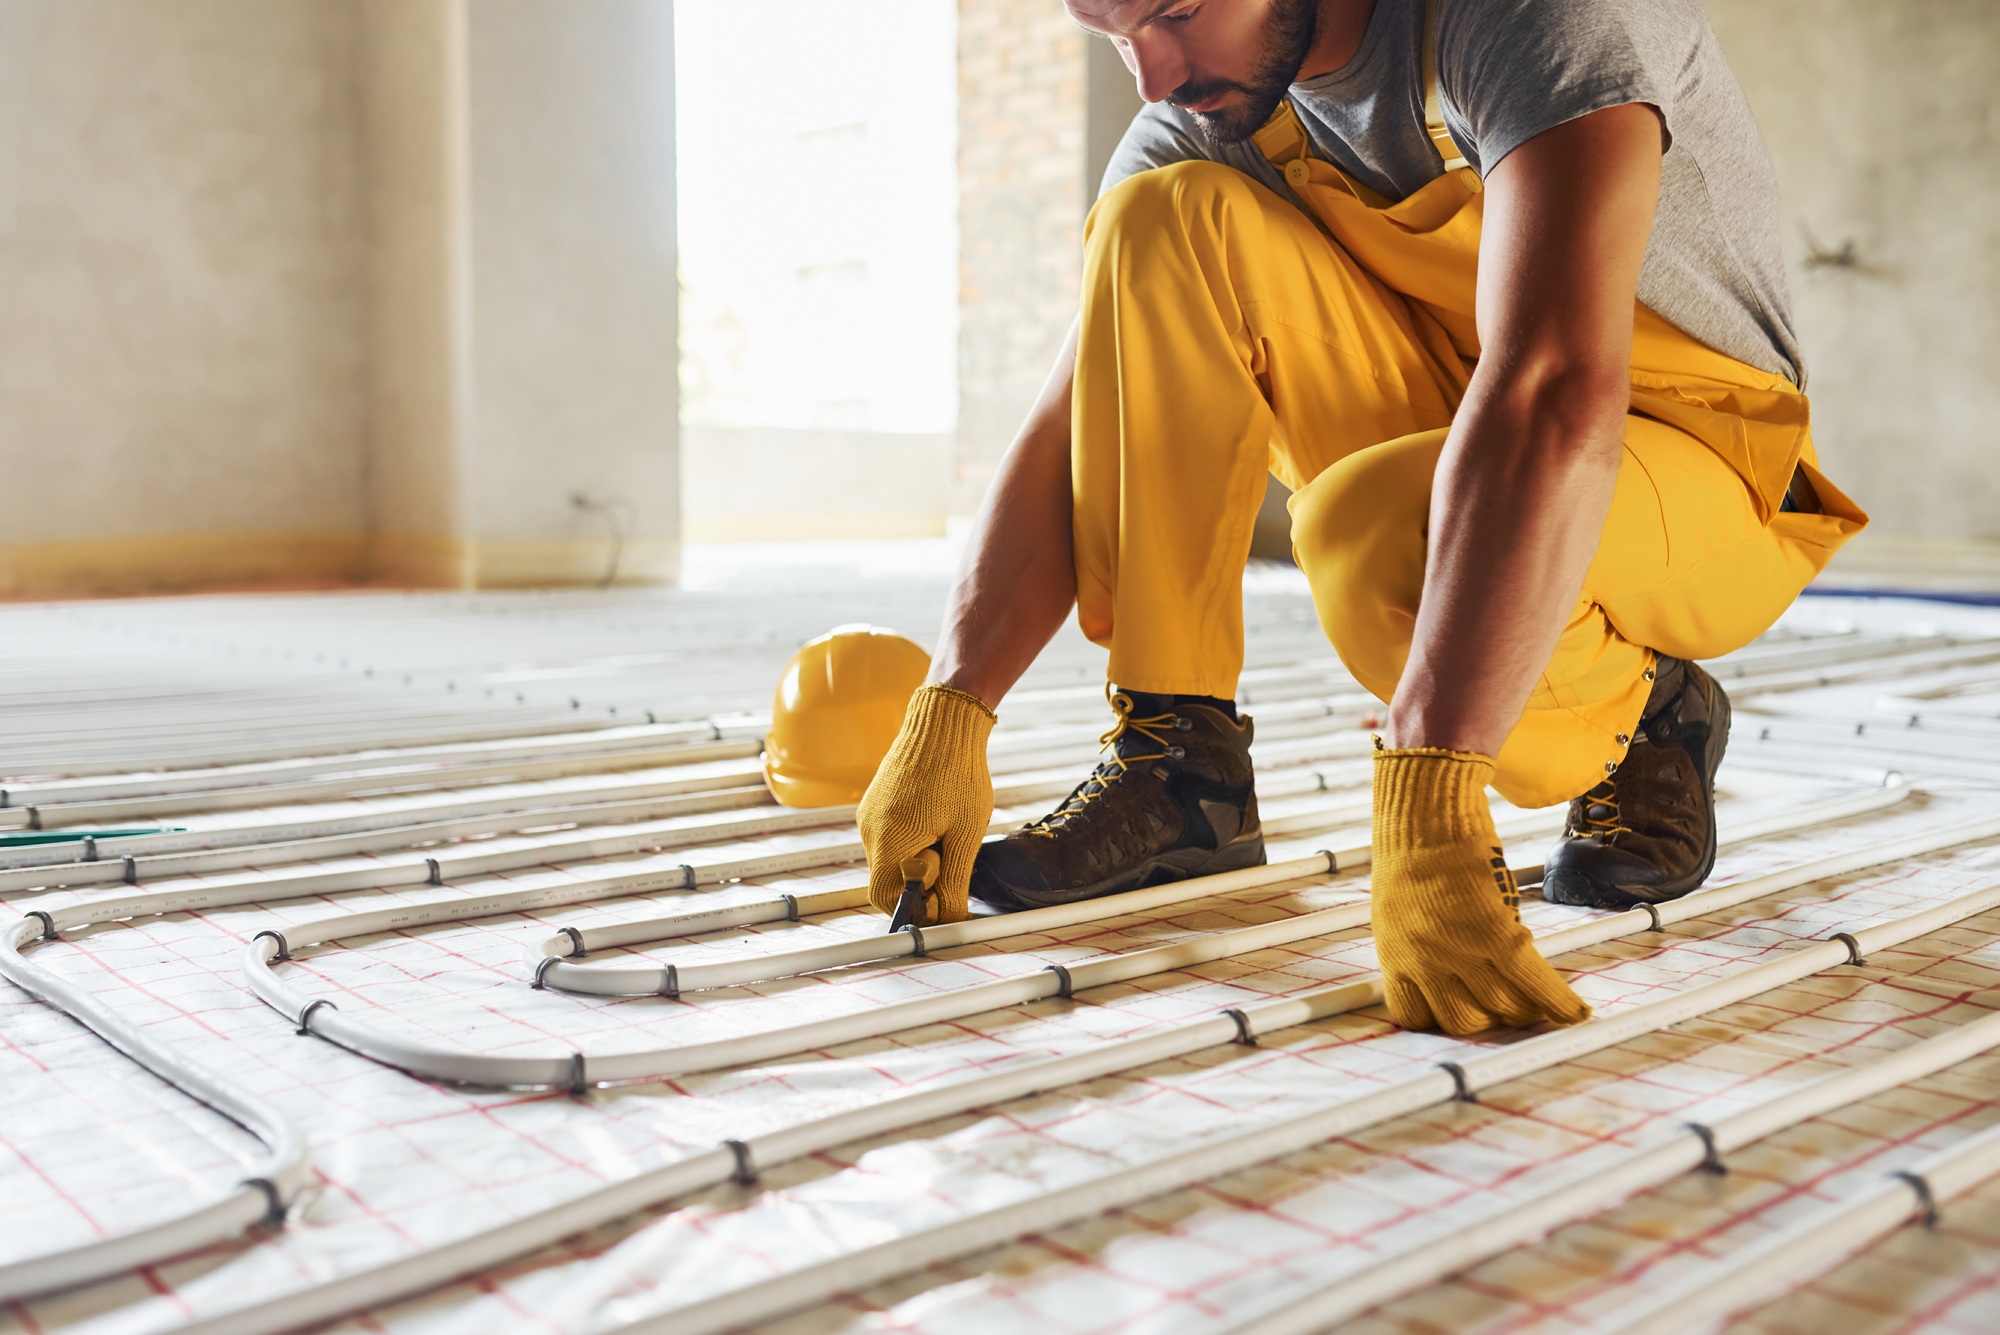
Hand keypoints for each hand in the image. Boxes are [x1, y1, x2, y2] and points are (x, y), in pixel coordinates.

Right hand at [856, 684, 996, 924]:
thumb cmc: (959, 774)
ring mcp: (869, 815)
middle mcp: (870, 830)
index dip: (916, 907)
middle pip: (888, 880)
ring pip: (890, 859)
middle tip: (952, 859)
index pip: (887, 898)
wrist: (944, 722)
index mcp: (889, 841)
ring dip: (918, 860)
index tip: (945, 897)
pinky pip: (889, 837)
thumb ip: (953, 882)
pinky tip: (937, 820)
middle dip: (920, 882)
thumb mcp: (966, 835)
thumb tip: (951, 920)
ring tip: (947, 833)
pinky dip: (911, 842)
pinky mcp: (874, 804)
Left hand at [1370, 745, 1590, 1034]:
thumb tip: (1448, 971)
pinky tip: (1577, 1012)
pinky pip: (1535, 985)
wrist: (1426, 811)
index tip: (1467, 1010)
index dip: (1445, 1019)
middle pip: (1464, 1022)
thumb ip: (1419, 947)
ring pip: (1504, 1008)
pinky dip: (1560, 1003)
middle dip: (1490, 1018)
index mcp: (1394, 956)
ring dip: (1528, 1009)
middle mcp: (1423, 960)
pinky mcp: (1495, 932)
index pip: (1415, 1019)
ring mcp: (1458, 950)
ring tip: (1541, 998)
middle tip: (1510, 1001)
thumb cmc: (1411, 851)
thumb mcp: (1400, 910)